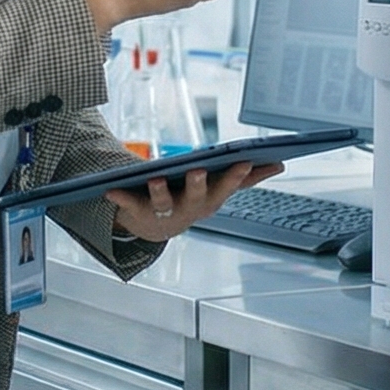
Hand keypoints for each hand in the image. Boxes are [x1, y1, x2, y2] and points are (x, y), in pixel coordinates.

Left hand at [106, 161, 282, 243]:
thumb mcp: (220, 189)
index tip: (243, 161)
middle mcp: (189, 209)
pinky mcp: (138, 210)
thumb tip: (278, 164)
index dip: (234, 176)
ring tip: (155, 178)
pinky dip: (120, 197)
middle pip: (196, 196)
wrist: (156, 227)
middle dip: (198, 184)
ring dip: (160, 191)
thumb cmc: (192, 200)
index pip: (226, 187)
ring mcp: (163, 212)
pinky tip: (110, 189)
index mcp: (210, 200)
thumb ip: (248, 177)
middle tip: (199, 170)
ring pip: (163, 203)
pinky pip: (129, 202)